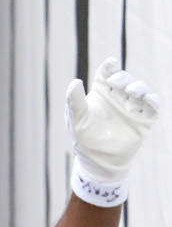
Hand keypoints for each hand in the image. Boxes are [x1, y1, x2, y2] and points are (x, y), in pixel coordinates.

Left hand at [65, 57, 159, 205]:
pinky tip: (147, 98)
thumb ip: (74, 101)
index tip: (110, 63)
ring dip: (138, 86)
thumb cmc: (84, 141)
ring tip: (131, 90)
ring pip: (140, 89)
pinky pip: (152, 106)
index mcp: (101, 95)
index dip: (109, 67)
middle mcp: (117, 99)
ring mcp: (131, 109)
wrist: (98, 163)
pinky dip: (152, 99)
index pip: (107, 75)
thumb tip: (75, 82)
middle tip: (115, 83)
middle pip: (124, 80)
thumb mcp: (77, 120)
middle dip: (122, 78)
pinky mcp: (143, 120)